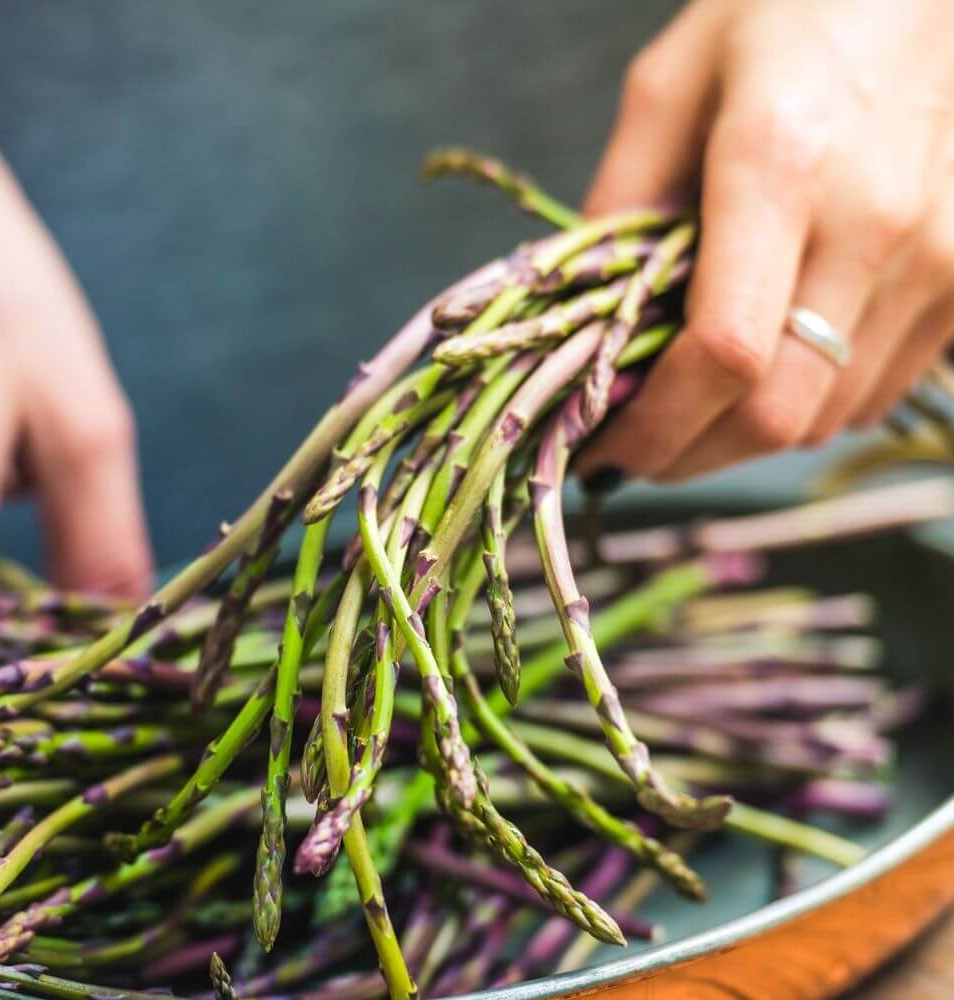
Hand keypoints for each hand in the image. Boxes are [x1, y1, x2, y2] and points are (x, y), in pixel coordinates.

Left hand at [576, 0, 953, 480]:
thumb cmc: (785, 11)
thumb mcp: (668, 83)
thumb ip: (618, 204)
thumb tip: (581, 318)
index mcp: (781, 167)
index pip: (721, 353)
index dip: (656, 426)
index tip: (603, 446)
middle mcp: (873, 224)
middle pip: (776, 412)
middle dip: (689, 455)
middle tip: (635, 451)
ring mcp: (937, 257)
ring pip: (826, 417)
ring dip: (742, 440)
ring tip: (690, 414)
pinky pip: (874, 392)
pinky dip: (807, 409)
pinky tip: (766, 376)